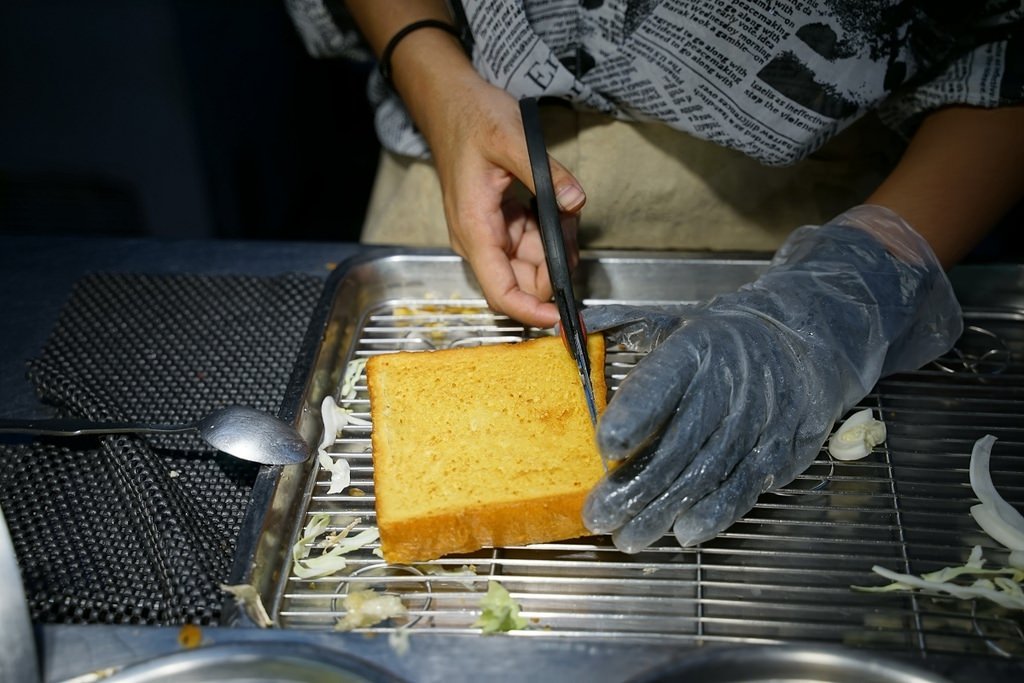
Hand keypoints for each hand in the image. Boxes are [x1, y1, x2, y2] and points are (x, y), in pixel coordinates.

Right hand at [415, 75, 585, 327]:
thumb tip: (574, 201)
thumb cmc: (472, 118)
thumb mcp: (512, 138)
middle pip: (524, 281)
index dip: (531, 312)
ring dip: (556, 245)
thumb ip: (546, 173)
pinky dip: (550, 232)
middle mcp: (480, 240)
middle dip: (555, 266)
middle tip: (572, 229)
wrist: (450, 103)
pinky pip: (531, 243)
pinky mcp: (500, 225)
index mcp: (475, 229)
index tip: (561, 318)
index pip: (502, 292)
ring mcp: (490, 234)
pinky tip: (557, 206)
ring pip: (532, 263)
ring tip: (565, 209)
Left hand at [581, 205, 962, 551]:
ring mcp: (758, 422)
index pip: (661, 384)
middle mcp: (728, 387)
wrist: (808, 339)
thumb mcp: (677, 321)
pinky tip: (685, 533)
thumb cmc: (726, 338)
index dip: (635, 416)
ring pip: (705, 475)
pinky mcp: (781, 451)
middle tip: (599, 516)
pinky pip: (743, 488)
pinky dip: (714, 515)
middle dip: (634, 486)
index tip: (605, 444)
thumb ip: (624, 332)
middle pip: (677, 445)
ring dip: (663, 512)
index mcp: (695, 350)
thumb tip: (568, 333)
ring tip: (628, 537)